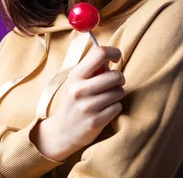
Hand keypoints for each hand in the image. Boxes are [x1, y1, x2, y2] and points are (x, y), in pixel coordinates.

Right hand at [31, 46, 125, 160]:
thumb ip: (91, 69)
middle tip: (114, 82)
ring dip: (117, 94)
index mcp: (75, 76)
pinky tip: (105, 109)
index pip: (99, 54)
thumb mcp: (75, 81)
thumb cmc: (74, 101)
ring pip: (119, 92)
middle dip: (120, 78)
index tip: (116, 58)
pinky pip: (118, 107)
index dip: (113, 52)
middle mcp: (79, 90)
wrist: (63, 131)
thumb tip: (110, 58)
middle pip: (115, 76)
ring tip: (107, 97)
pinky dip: (115, 107)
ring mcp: (87, 106)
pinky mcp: (96, 121)